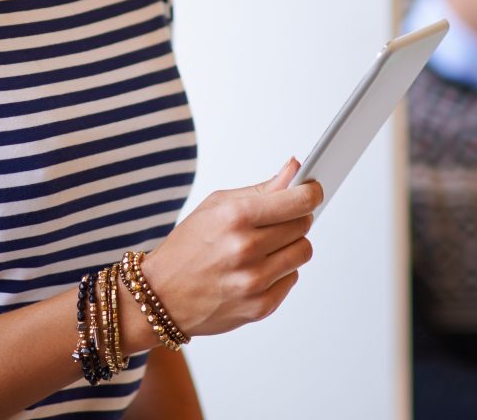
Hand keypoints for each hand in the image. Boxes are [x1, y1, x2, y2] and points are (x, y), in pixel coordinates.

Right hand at [140, 158, 322, 337]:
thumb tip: (294, 169)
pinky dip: (281, 270)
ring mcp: (255, 281)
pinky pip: (292, 279)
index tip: (314, 189)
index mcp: (235, 217)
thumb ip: (260, 189)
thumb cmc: (187, 245)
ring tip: (267, 244)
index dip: (311, 192)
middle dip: (296, 217)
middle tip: (280, 217)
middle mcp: (247, 249)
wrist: (162, 294)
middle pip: (303, 225)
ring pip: (303, 252)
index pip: (296, 201)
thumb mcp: (217, 205)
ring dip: (291, 245)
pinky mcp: (261, 307)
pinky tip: (258, 267)